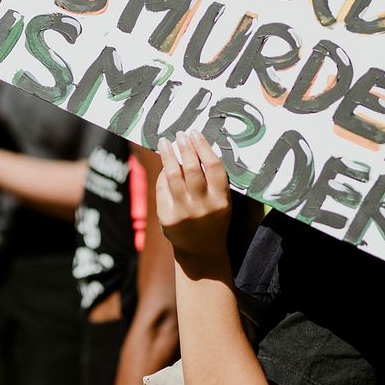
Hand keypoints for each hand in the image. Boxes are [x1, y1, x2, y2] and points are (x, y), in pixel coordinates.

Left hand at [156, 130, 231, 263]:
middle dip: (185, 148)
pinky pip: (162, 189)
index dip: (203, 147)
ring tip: (165, 143)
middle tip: (181, 134)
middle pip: (191, 169)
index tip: (195, 133)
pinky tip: (164, 165)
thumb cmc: (214, 218)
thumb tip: (193, 146)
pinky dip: (163, 174)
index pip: (213, 167)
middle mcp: (203, 207)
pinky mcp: (167, 218)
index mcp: (221, 200)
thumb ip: (212, 179)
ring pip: (172, 176)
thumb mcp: (222, 201)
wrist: (201, 251)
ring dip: (168, 156)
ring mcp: (183, 213)